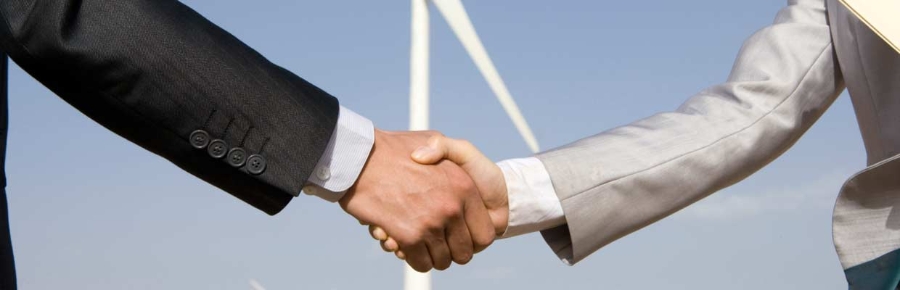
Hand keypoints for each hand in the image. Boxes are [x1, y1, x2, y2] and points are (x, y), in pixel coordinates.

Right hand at [339, 129, 494, 271]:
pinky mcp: (409, 236)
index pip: (484, 234)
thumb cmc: (399, 147)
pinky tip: (404, 245)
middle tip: (440, 243)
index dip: (473, 240)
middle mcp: (451, 208)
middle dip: (452, 252)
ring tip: (422, 243)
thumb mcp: (434, 138)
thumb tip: (446, 170)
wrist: (360, 156)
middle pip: (463, 253)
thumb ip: (448, 151)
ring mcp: (431, 223)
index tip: (461, 237)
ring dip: (432, 257)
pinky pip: (420, 262)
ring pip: (442, 261)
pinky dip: (414, 259)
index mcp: (464, 188)